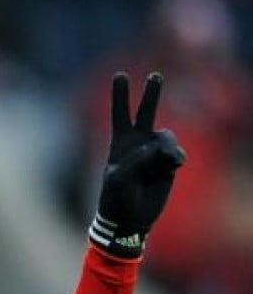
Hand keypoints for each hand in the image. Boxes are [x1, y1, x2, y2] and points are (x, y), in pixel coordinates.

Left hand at [89, 72, 185, 257]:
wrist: (130, 219)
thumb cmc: (116, 198)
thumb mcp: (119, 179)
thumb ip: (136, 160)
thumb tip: (158, 147)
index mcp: (120, 143)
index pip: (120, 114)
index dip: (120, 95)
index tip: (120, 75)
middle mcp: (138, 143)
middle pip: (146, 112)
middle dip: (152, 94)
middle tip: (155, 76)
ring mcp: (154, 152)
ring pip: (166, 137)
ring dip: (164, 150)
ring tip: (160, 165)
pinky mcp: (168, 164)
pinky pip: (176, 154)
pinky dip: (174, 160)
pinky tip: (170, 168)